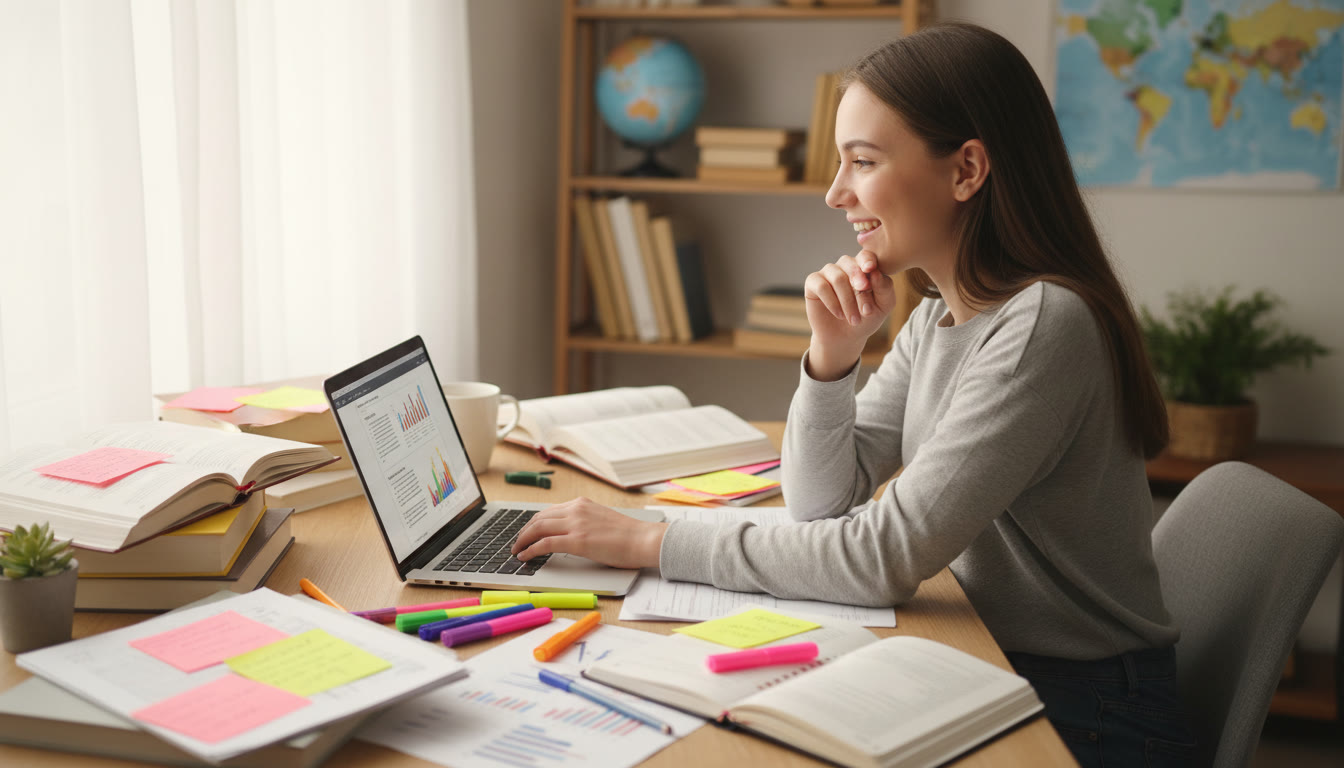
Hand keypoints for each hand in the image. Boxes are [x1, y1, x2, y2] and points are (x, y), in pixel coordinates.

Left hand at [511, 497, 666, 568]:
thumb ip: (584, 523)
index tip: (527, 532)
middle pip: (539, 518)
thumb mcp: (601, 521)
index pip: (549, 511)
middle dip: (524, 531)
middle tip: (517, 542)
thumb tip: (569, 535)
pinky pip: (545, 543)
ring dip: (523, 540)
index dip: (534, 523)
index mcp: (582, 504)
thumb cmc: (629, 535)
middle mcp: (576, 510)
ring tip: (516, 550)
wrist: (643, 539)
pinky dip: (531, 549)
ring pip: (538, 528)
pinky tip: (524, 556)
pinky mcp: (577, 540)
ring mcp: (576, 524)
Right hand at [803, 250, 895, 378]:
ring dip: (848, 301)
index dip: (867, 261)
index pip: (866, 256)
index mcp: (864, 266)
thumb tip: (875, 273)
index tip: (870, 269)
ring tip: (855, 320)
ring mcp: (828, 273)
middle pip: (851, 266)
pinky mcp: (813, 283)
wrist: (846, 338)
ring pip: (837, 278)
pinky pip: (821, 286)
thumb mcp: (884, 306)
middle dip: (859, 285)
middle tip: (866, 307)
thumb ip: (885, 288)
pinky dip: (832, 302)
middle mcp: (845, 265)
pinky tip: (839, 314)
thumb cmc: (867, 318)